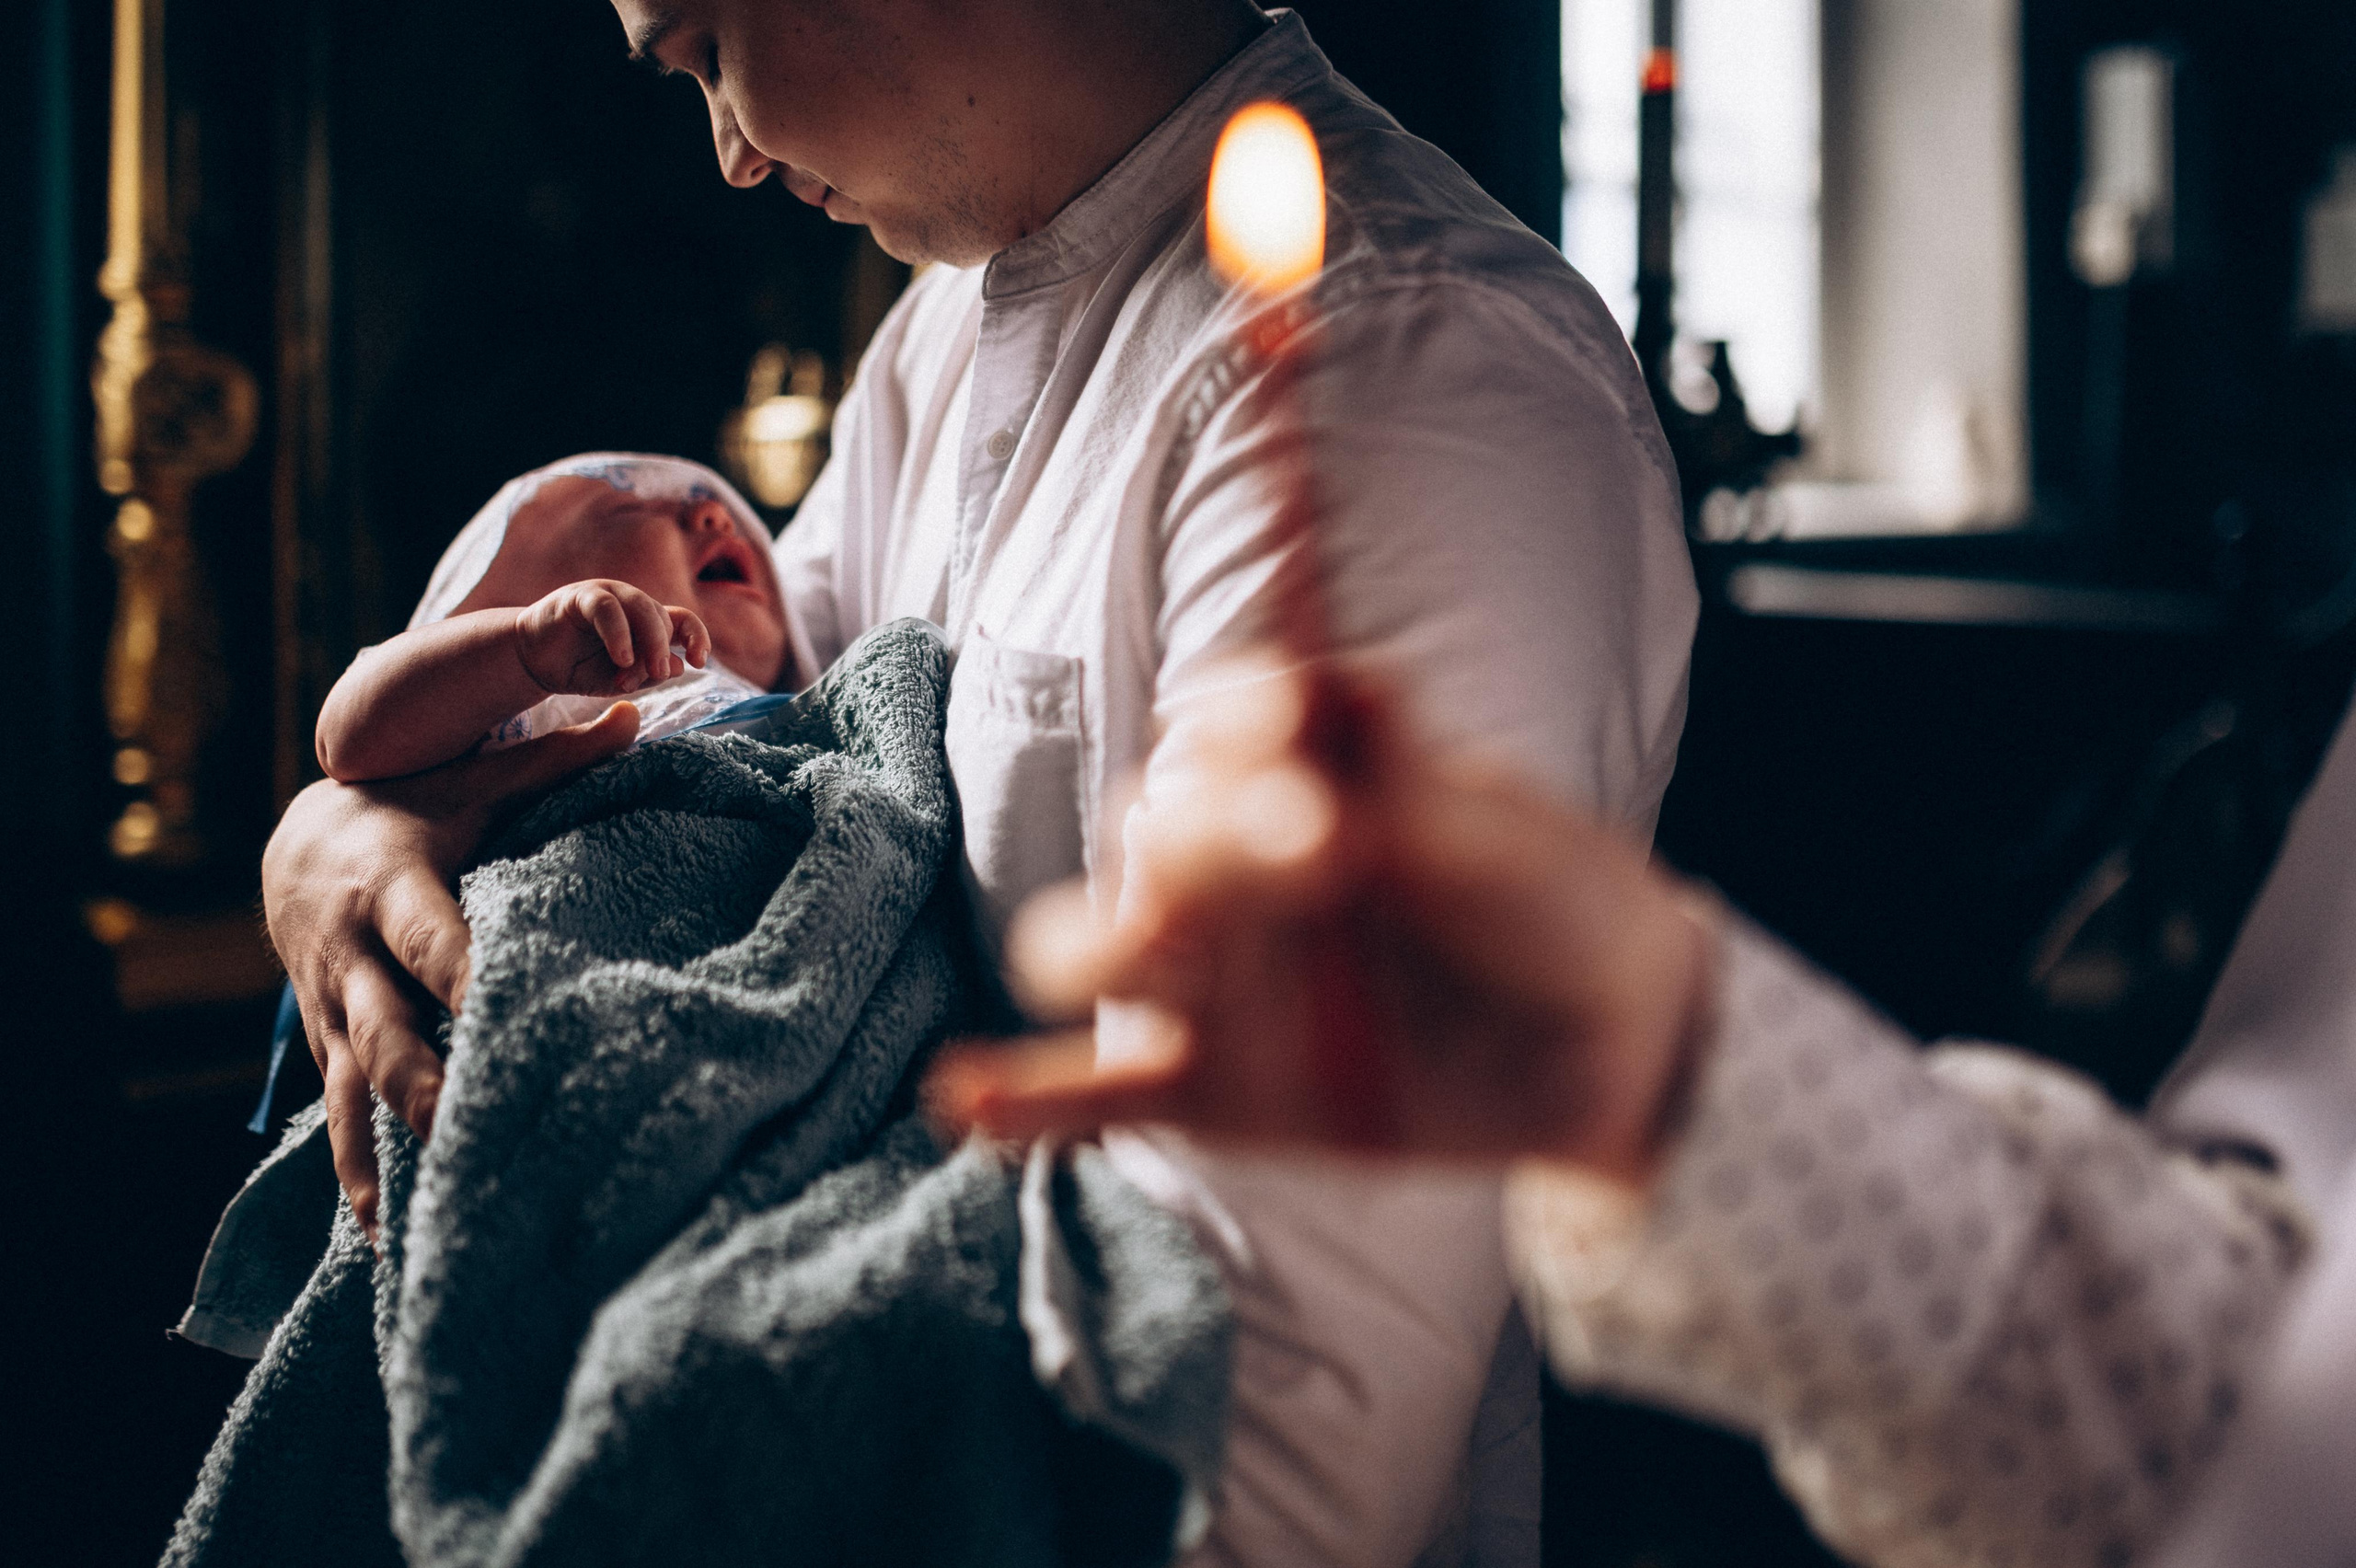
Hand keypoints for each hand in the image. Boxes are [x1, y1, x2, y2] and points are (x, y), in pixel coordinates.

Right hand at [262, 703, 638, 1236]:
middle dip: (427, 1091)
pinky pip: (343, 1126)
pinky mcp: (330, 1056)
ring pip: (356, 1098)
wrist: (298, 847)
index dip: (467, 979)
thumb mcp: (471, 778)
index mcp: (395, 891)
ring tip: (424, 1225)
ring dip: (388, 1158)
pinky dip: (363, 1183)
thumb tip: (637, 715)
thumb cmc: (415, 809)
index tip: (505, 1014)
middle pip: (387, 1038)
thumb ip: (554, 758)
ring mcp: (337, 1018)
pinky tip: (389, 1248)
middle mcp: (356, 963)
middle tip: (474, 1137)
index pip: (435, 942)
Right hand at [515, 579, 709, 696]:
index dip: (697, 638)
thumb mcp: (620, 680)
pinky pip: (608, 609)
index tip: (700, 662)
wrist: (534, 662)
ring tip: (642, 669)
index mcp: (647, 624)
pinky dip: (619, 634)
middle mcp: (633, 605)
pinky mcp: (582, 596)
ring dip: (650, 641)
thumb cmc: (580, 669)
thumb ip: (648, 674)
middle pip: (664, 620)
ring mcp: (609, 595)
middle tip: (655, 675)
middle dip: (661, 651)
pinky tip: (620, 658)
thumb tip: (678, 666)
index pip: (684, 621)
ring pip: (644, 608)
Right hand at [927, 664, 1719, 1183]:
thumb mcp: (1504, 842)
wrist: (1608, 1049)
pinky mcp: (1206, 1087)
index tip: (1312, 743)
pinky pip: (1094, 1093)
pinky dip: (1026, 1096)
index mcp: (1295, 779)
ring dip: (1099, 946)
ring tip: (1146, 956)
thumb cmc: (1555, 909)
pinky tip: (965, 1096)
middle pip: (1153, 837)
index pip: (1223, 732)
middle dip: (1208, 844)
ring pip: (1097, 949)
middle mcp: (1231, 869)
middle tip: (1319, 855)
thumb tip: (1334, 721)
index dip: (1248, 730)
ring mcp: (1210, 979)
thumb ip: (1411, 795)